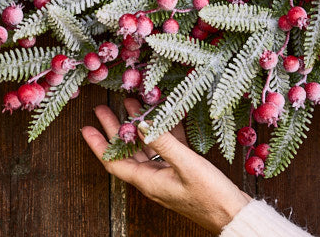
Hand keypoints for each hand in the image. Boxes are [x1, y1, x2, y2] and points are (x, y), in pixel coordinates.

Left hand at [81, 98, 251, 233]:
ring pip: (145, 148)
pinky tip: (164, 114)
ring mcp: (166, 175)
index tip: (86, 127)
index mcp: (148, 181)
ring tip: (130, 104)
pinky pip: (166, 148)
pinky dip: (162, 132)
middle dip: (114, 130)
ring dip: (137, 127)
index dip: (99, 145)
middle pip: (126, 152)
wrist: (233, 215)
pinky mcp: (181, 171)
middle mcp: (153, 178)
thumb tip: (141, 123)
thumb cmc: (209, 195)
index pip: (114, 163)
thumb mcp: (186, 165)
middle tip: (103, 108)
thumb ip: (163, 142)